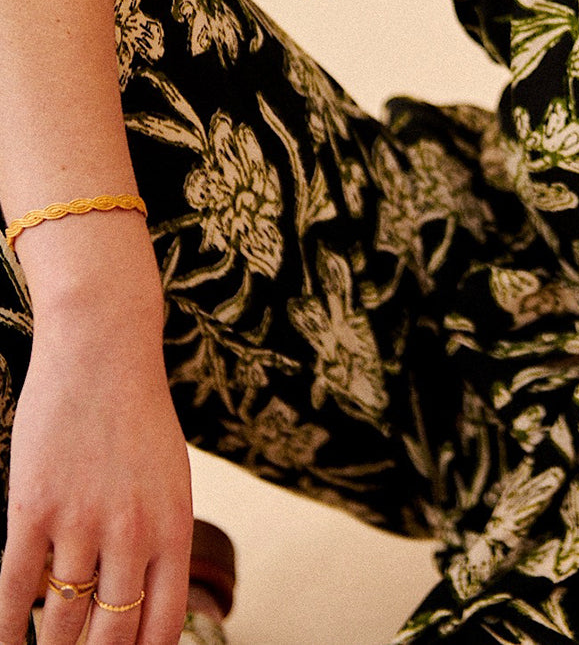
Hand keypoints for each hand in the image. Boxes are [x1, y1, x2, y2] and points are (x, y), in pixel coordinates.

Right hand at [0, 306, 192, 644]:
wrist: (103, 350)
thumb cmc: (137, 416)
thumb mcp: (169, 479)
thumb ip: (160, 538)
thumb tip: (143, 605)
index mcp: (174, 525)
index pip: (163, 626)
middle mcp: (132, 531)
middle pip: (111, 636)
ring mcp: (81, 521)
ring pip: (61, 620)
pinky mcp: (33, 508)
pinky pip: (16, 588)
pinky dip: (9, 627)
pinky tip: (8, 643)